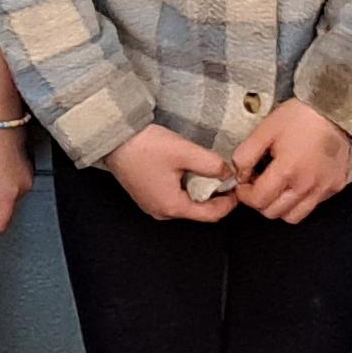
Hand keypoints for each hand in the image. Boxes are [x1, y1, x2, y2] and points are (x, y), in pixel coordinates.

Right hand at [103, 127, 236, 222]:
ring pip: (186, 202)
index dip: (229, 202)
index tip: (238, 187)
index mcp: (171, 206)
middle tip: (226, 176)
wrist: (113, 138)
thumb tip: (228, 173)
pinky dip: (186, 186)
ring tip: (209, 170)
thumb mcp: (184, 152)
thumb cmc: (143, 146)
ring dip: (200, 189)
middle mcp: (160, 211)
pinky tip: (188, 169)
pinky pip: (173, 195)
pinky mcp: (146, 194)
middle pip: (198, 210)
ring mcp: (151, 204)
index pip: (211, 215)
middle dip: (215, 195)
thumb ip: (211, 164)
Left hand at [230, 100, 351, 223]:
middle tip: (259, 185)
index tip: (244, 185)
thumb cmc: (301, 116)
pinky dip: (301, 200)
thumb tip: (239, 175)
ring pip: (293, 216)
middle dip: (260, 201)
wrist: (334, 109)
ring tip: (278, 187)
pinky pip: (313, 205)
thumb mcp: (265, 129)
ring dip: (280, 206)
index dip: (245, 195)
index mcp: (287, 170)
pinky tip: (298, 182)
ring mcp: (323, 188)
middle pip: (274, 212)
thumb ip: (246, 154)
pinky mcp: (335, 186)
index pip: (258, 200)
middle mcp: (307, 184)